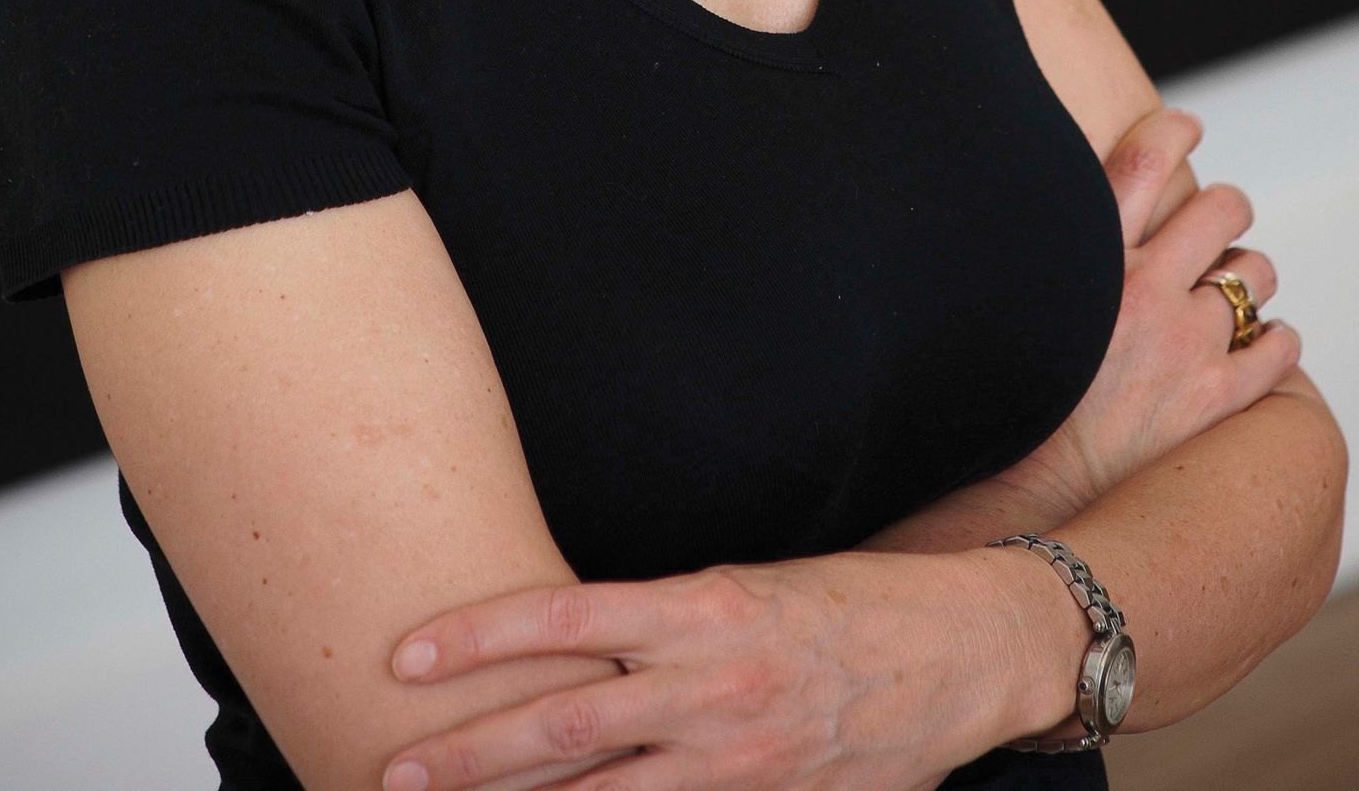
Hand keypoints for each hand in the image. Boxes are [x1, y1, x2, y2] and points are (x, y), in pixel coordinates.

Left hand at [380, 547, 1076, 790]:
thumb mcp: (753, 586)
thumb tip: (578, 643)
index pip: (564, 619)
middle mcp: (711, 686)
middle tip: (389, 774)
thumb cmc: (855, 602)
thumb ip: (668, 624)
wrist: (969, 651)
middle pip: (561, 730)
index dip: (479, 637)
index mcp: (704, 606)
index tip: (407, 656)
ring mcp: (739, 763)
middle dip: (468, 756)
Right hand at [1014, 105, 1300, 520]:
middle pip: (1220, 208)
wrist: (1026, 499)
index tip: (1187, 126)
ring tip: (1233, 291)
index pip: (1145, 155)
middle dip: (1228, 207)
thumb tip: (1061, 211)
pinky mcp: (1214, 400)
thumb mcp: (1011, 302)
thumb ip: (1046, 251)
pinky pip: (1277, 351)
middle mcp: (1141, 288)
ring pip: (1254, 275)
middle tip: (1221, 222)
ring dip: (1249, 276)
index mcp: (1087, 257)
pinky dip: (1277, 342)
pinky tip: (1262, 346)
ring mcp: (1183, 345)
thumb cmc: (1009, 401)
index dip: (1175, 128)